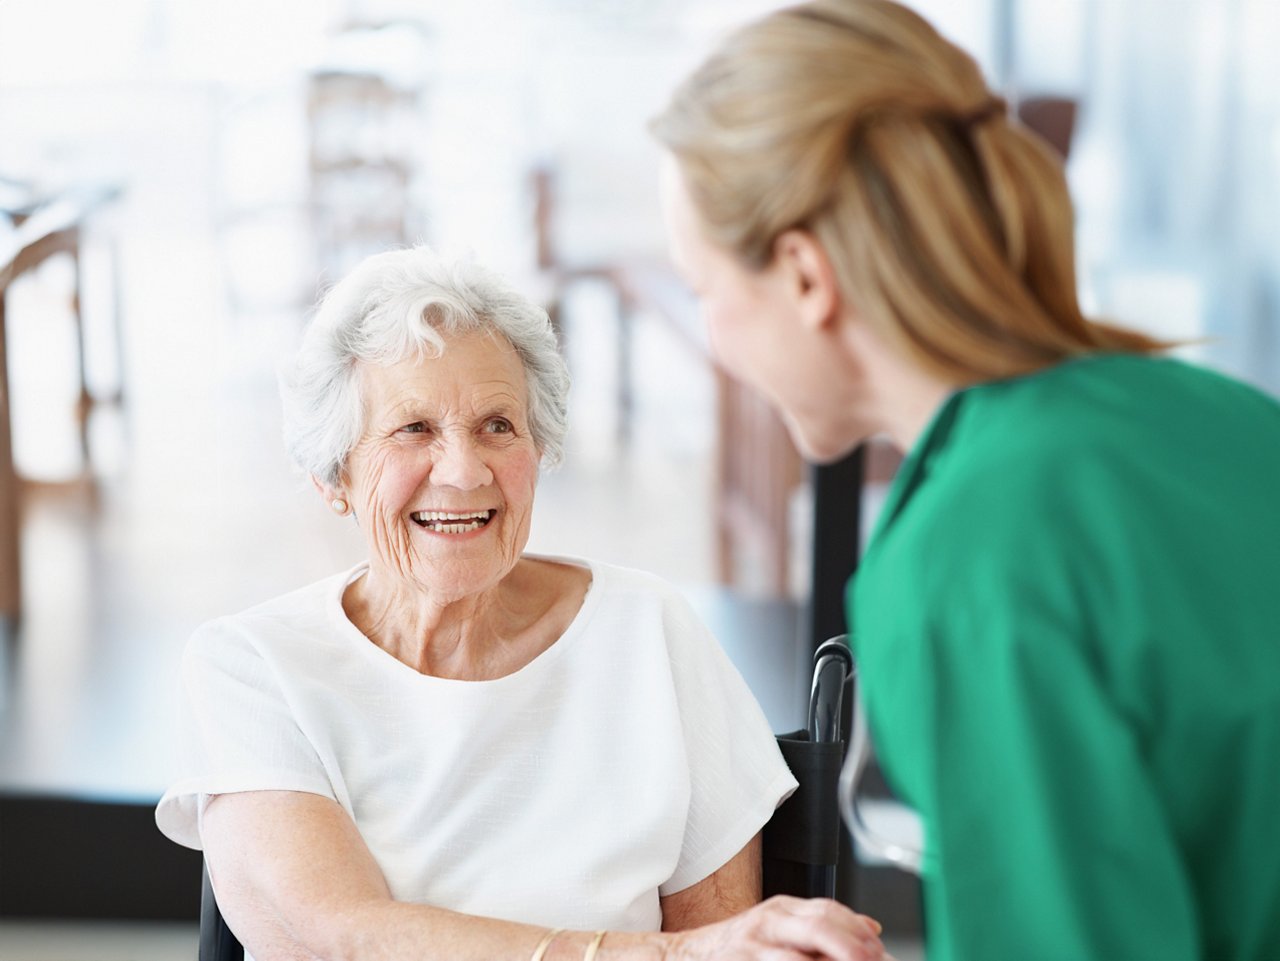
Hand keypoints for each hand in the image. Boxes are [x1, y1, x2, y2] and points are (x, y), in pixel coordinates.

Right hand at [663, 895, 886, 960]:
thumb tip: (871, 928)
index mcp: (782, 909)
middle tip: (872, 960)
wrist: (686, 956)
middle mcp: (769, 920)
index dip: (856, 928)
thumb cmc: (736, 948)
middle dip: (850, 945)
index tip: (878, 947)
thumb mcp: (780, 928)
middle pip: (819, 925)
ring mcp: (753, 945)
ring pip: (798, 955)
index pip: (828, 909)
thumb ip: (821, 926)